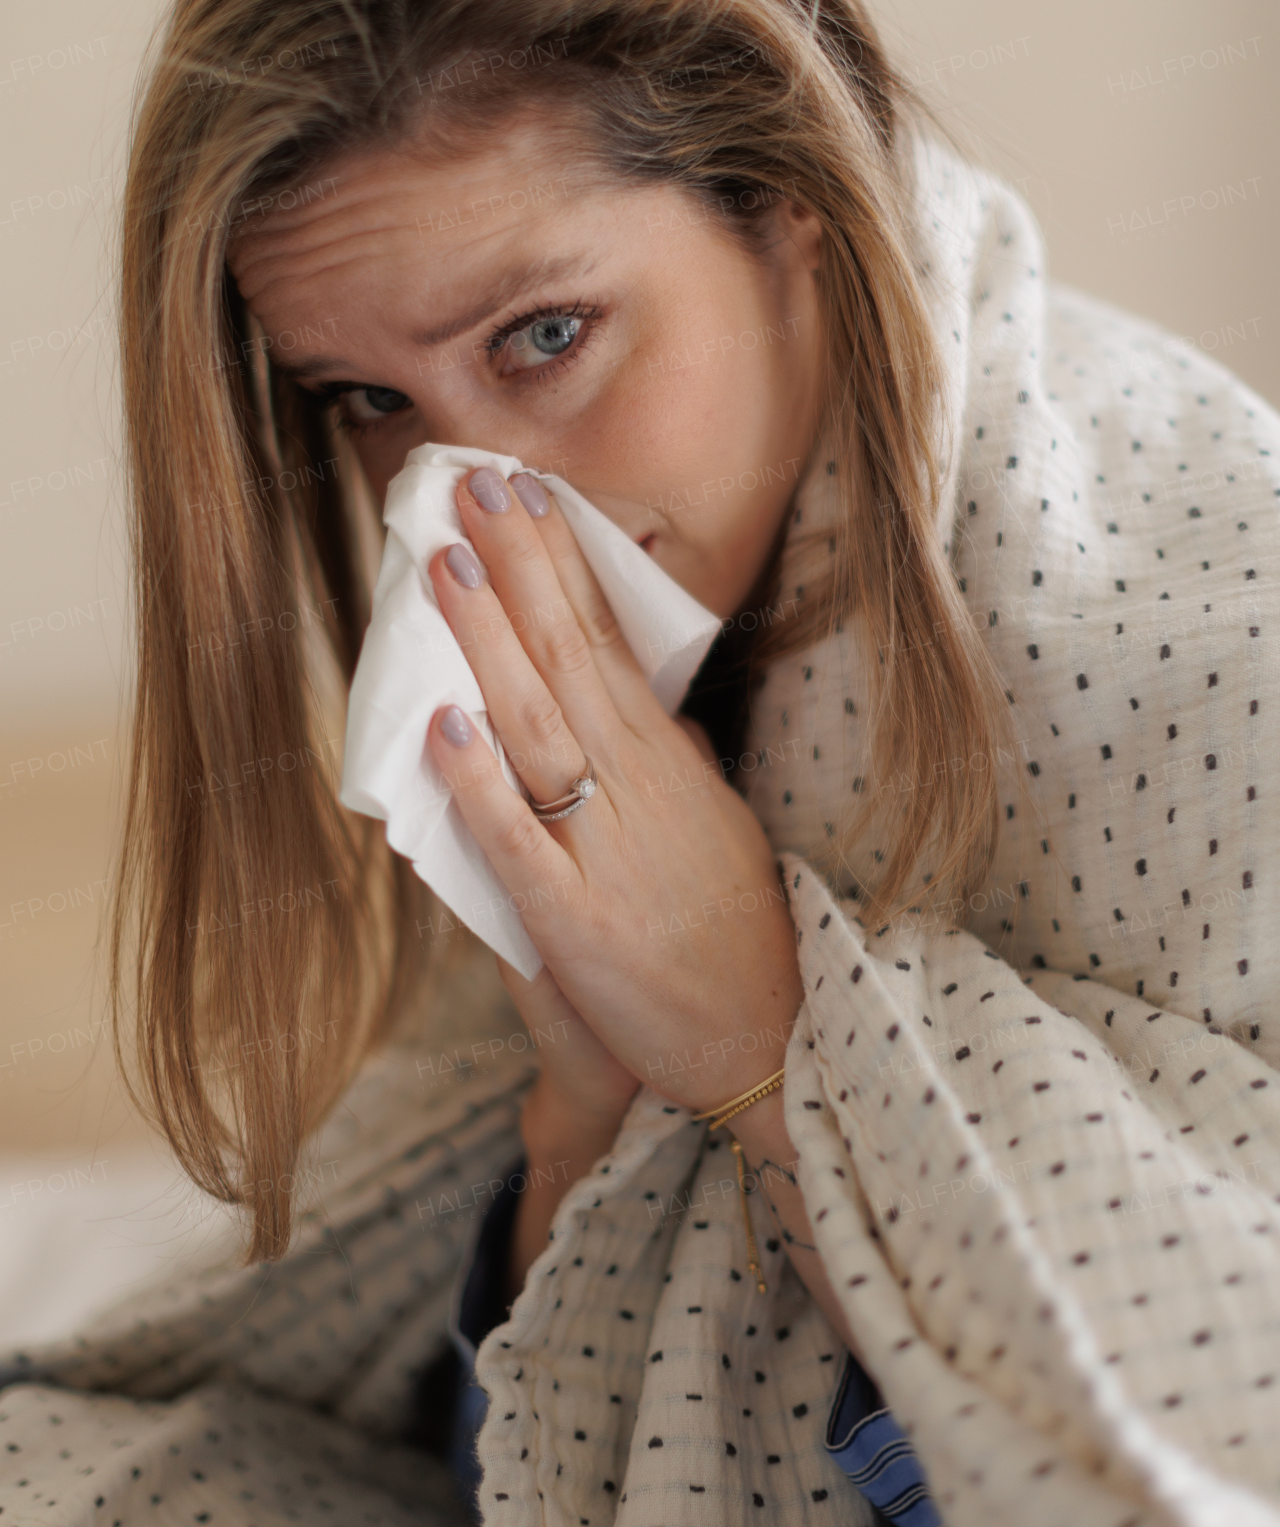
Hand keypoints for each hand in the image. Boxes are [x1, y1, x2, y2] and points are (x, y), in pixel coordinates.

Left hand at [425, 465, 802, 1114]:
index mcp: (666, 760)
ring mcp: (609, 849)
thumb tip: (657, 707)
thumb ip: (678, 763)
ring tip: (451, 563)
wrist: (768, 1042)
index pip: (607, 640)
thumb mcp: (714, 824)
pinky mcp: (577, 920)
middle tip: (475, 484)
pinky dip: (481, 782)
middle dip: (520, 565)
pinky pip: (520, 841)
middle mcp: (640, 787)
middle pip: (570, 656)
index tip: (525, 494)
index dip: (560, 564)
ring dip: (493, 640)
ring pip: (541, 724)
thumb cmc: (733, 931)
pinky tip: (445, 725)